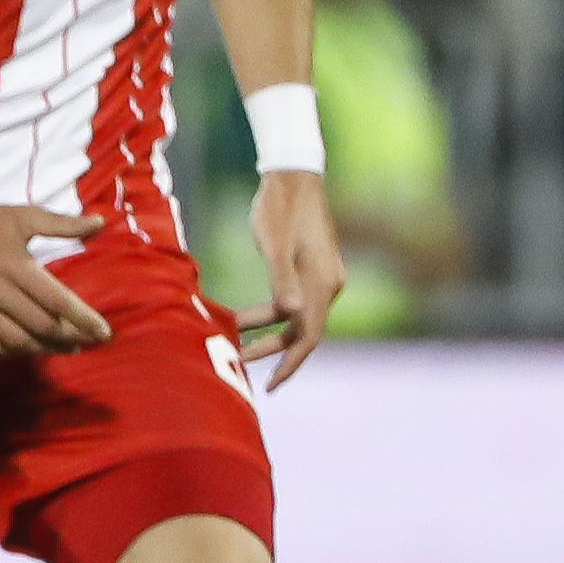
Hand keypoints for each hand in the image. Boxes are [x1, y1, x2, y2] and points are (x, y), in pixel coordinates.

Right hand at [0, 190, 112, 357]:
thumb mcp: (24, 216)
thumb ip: (63, 224)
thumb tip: (100, 223)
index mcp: (13, 263)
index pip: (57, 301)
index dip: (84, 320)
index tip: (104, 333)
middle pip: (39, 325)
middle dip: (68, 339)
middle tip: (84, 343)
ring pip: (14, 340)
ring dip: (43, 349)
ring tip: (61, 348)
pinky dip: (10, 352)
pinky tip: (26, 348)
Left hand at [240, 169, 343, 387]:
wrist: (293, 177)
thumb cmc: (278, 208)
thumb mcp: (273, 244)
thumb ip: (281, 280)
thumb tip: (289, 314)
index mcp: (321, 283)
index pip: (309, 336)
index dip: (290, 363)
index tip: (270, 385)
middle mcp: (328, 284)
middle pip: (304, 331)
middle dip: (274, 351)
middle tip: (239, 363)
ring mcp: (323, 277)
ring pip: (297, 318)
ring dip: (269, 331)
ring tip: (234, 339)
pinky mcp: (313, 268)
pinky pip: (295, 302)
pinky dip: (272, 314)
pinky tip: (245, 317)